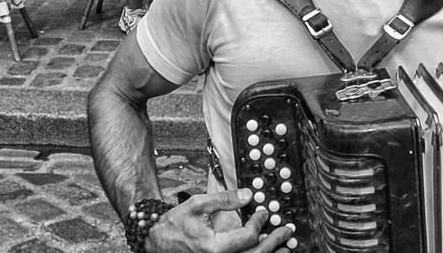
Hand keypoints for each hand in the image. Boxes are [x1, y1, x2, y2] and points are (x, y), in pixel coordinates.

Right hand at [146, 189, 292, 252]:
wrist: (157, 240)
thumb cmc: (174, 224)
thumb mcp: (198, 205)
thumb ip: (224, 200)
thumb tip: (247, 195)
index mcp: (213, 247)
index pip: (247, 236)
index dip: (259, 222)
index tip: (264, 213)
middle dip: (273, 242)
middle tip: (286, 232)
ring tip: (284, 248)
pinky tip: (264, 251)